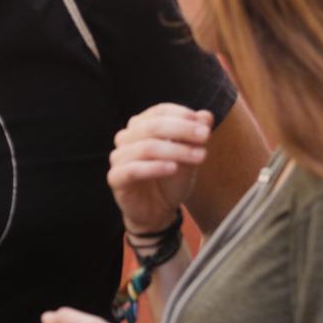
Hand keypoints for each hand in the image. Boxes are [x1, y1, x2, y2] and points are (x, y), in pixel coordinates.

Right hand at [108, 104, 211, 233]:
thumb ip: (195, 136)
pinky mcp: (116, 178)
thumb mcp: (189, 157)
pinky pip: (133, 169)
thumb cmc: (171, 179)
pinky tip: (173, 168)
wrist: (158, 211)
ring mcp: (119, 157)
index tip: (205, 125)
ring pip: (145, 147)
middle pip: (152, 126)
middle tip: (205, 136)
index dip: (182, 115)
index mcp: (141, 126)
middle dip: (182, 129)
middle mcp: (126, 137)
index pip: (159, 111)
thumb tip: (207, 115)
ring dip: (175, 150)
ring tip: (198, 156)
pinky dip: (155, 167)